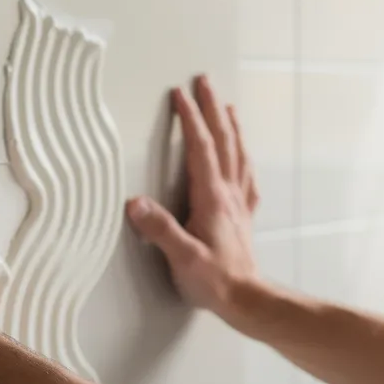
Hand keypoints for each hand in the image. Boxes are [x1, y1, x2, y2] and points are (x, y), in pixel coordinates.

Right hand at [125, 75, 259, 319]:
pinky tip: (243, 157)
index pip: (201, 148)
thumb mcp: (182, 258)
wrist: (248, 301)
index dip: (191, 119)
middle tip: (206, 83)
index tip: (181, 95)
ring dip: (232, 127)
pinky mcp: (242, 217)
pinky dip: (243, 158)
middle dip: (213, 109)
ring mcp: (239, 204)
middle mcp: (229, 195)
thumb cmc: (216, 282)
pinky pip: (246, 177)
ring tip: (228, 107)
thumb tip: (135, 202)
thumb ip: (160, 229)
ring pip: (238, 154)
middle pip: (223, 141)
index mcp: (212, 198)